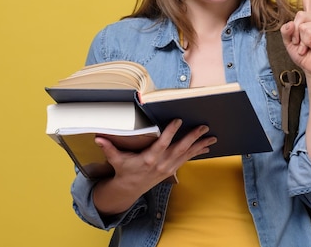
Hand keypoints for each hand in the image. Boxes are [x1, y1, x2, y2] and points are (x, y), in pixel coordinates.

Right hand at [94, 119, 215, 188]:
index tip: (178, 121)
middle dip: (193, 137)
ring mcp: (168, 168)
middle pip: (180, 149)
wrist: (130, 189)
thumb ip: (109, 148)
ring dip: (200, 145)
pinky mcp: (172, 169)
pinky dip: (197, 152)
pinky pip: (187, 159)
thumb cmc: (124, 170)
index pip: (162, 144)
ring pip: (187, 154)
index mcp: (149, 159)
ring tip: (212, 137)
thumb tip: (98, 138)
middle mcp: (161, 164)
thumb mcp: (116, 160)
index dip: (170, 133)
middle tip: (204, 127)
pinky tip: (206, 146)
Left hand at [280, 0, 310, 77]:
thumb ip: (286, 30)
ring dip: (300, 40)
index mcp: (309, 20)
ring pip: (302, 24)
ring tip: (308, 47)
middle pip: (298, 15)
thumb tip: (291, 23)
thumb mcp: (289, 42)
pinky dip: (306, 42)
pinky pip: (307, 31)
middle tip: (301, 44)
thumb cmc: (304, 56)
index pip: (308, 0)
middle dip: (294, 33)